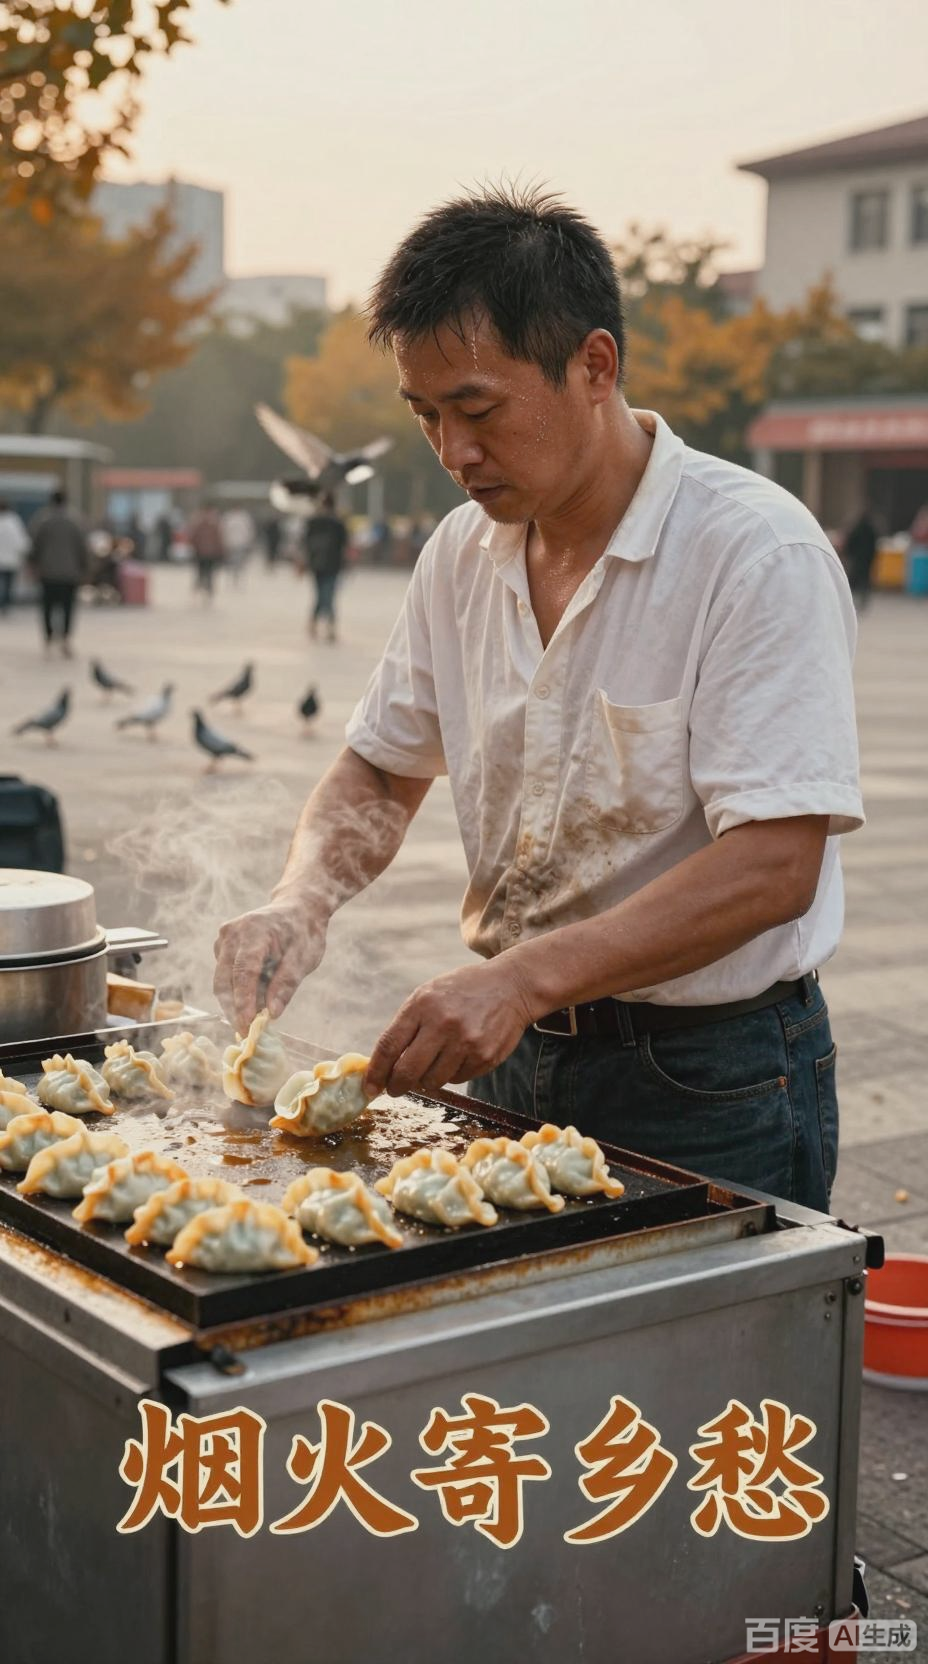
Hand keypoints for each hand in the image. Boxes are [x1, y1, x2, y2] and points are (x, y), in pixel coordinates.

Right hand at [213, 899, 326, 1034]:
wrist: (297, 908)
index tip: (247, 1027)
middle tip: (248, 1033)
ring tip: (255, 1019)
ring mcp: (224, 938)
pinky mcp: (222, 945)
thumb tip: (271, 1013)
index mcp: (255, 931)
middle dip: (235, 1009)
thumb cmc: (303, 933)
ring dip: (235, 1002)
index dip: (243, 1003)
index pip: (244, 972)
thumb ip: (286, 985)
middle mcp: (232, 933)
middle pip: (225, 980)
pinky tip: (255, 999)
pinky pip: (224, 975)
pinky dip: (237, 991)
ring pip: (222, 980)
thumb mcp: (303, 960)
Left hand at [366, 958, 535, 1097]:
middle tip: (395, 1088)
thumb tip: (384, 1066)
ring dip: (427, 1079)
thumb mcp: (429, 995)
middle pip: (407, 1072)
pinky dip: (452, 1074)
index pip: (389, 1046)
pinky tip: (460, 1054)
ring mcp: (466, 1042)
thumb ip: (406, 1026)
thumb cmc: (463, 991)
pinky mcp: (484, 1057)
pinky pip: (457, 1080)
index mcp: (423, 1004)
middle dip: (396, 1086)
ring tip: (436, 1061)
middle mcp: (443, 1024)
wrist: (511, 986)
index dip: (375, 1072)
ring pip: (432, 1081)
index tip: (369, 1087)